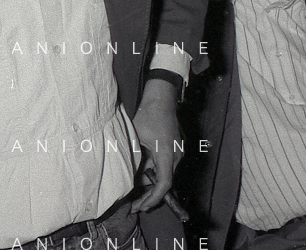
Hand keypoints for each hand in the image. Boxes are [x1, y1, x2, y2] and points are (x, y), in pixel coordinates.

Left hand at [130, 78, 181, 211]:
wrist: (162, 99)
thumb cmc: (149, 115)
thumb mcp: (136, 137)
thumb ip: (135, 159)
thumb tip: (129, 178)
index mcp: (167, 153)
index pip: (164, 183)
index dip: (154, 198)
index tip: (142, 206)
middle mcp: (176, 156)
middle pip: (165, 184)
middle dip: (150, 197)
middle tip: (134, 207)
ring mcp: (177, 154)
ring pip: (164, 177)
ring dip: (151, 186)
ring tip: (134, 196)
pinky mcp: (174, 151)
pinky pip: (164, 169)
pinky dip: (153, 176)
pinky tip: (140, 179)